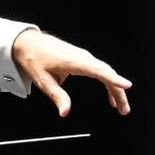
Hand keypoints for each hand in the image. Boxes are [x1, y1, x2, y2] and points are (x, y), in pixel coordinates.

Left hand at [11, 29, 131, 116]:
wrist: (28, 42)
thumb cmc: (34, 58)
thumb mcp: (43, 81)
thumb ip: (57, 96)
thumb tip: (65, 111)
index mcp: (74, 62)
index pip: (99, 71)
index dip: (114, 79)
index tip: (126, 85)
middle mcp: (82, 57)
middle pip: (107, 74)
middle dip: (118, 91)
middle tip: (124, 109)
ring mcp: (83, 56)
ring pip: (106, 72)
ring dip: (115, 88)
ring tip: (120, 106)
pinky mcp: (82, 58)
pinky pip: (100, 70)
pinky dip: (108, 81)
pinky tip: (110, 95)